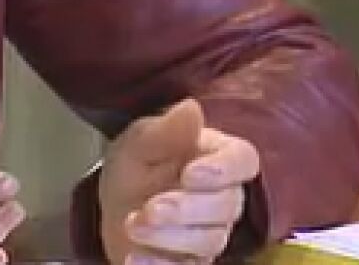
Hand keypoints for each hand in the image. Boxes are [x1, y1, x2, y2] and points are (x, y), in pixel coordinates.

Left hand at [98, 100, 260, 264]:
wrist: (115, 201)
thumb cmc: (138, 162)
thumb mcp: (141, 140)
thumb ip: (167, 130)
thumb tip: (192, 108)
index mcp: (217, 156)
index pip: (243, 160)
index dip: (223, 170)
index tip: (190, 174)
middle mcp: (224, 196)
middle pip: (226, 206)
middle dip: (187, 209)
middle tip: (150, 208)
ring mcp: (211, 232)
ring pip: (210, 241)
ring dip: (170, 237)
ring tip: (133, 225)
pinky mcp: (193, 261)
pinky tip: (133, 258)